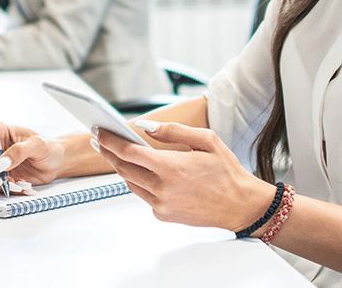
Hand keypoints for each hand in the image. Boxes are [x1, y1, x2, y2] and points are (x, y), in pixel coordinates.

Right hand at [0, 122, 66, 191]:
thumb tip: (2, 163)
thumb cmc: (49, 147)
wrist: (56, 162)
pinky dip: (7, 189)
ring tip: (20, 182)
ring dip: (1, 184)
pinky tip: (21, 185)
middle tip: (9, 181)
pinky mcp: (0, 176)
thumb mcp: (38, 145)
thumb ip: (20, 151)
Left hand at [92, 121, 277, 233]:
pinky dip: (140, 183)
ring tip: (118, 153)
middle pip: (123, 169)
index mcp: (172, 167)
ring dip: (122, 168)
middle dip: (109, 153)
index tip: (100, 132)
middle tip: (101, 140)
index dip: (111, 141)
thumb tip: (145, 126)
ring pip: (131, 183)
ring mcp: (162, 205)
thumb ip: (172, 130)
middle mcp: (163, 189)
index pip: (129, 152)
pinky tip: (144, 173)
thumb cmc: (227, 173)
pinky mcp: (164, 215)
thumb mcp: (206, 140)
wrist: (241, 206)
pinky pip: (144, 196)